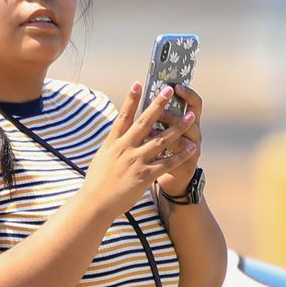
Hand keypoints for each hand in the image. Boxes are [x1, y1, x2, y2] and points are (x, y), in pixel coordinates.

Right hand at [80, 81, 196, 218]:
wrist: (95, 203)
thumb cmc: (96, 182)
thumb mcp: (101, 158)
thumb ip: (112, 145)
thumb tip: (117, 135)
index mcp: (113, 143)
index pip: (124, 116)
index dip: (131, 99)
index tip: (138, 83)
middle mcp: (125, 148)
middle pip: (145, 122)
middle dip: (158, 105)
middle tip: (169, 90)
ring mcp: (135, 161)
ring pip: (161, 140)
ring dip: (178, 127)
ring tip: (191, 116)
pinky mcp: (144, 176)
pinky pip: (166, 163)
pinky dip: (180, 155)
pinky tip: (191, 147)